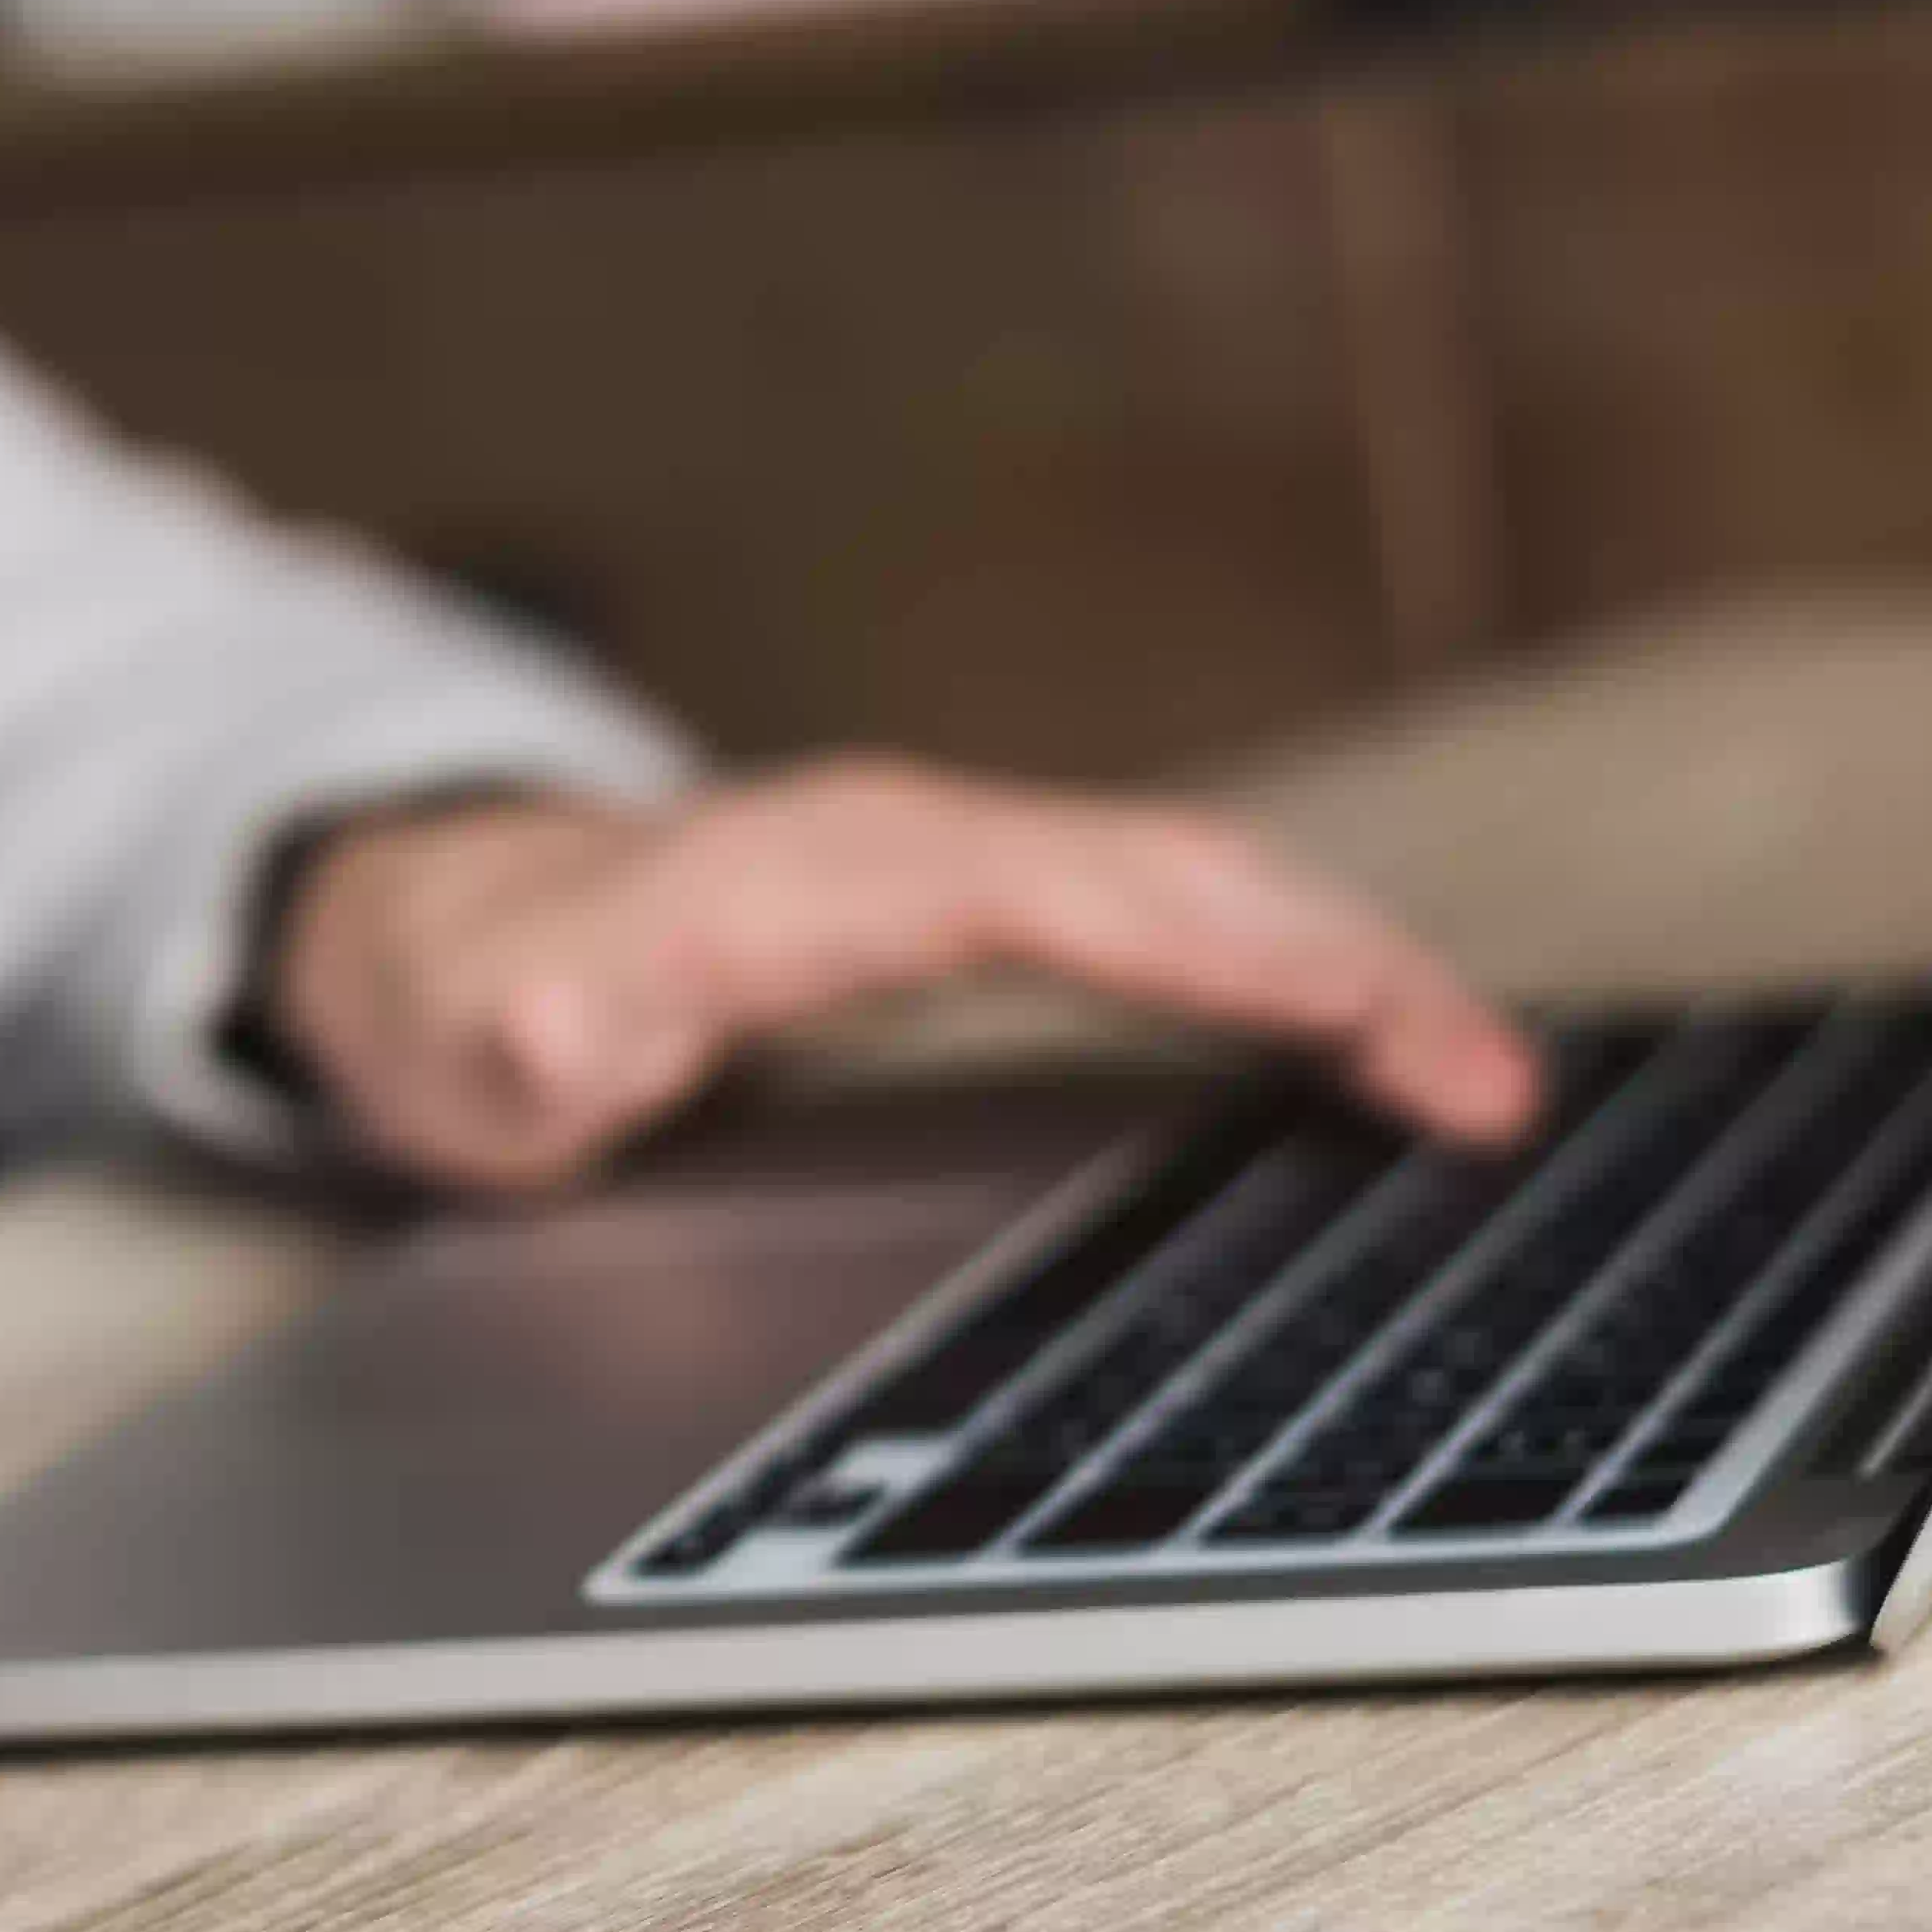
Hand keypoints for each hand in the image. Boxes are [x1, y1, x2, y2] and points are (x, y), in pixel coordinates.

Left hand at [265, 758, 1542, 1193]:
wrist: (432, 933)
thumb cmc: (461, 1001)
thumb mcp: (468, 1044)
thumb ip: (522, 1041)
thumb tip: (554, 1030)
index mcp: (824, 874)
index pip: (1079, 895)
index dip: (1239, 957)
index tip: (1379, 1031)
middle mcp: (905, 836)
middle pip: (1173, 876)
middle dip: (1350, 965)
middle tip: (1500, 1095)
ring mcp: (943, 856)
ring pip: (1185, 884)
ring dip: (1339, 962)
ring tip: (1482, 1080)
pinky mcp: (963, 893)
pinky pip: (1152, 910)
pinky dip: (1272, 963)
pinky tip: (1362, 1038)